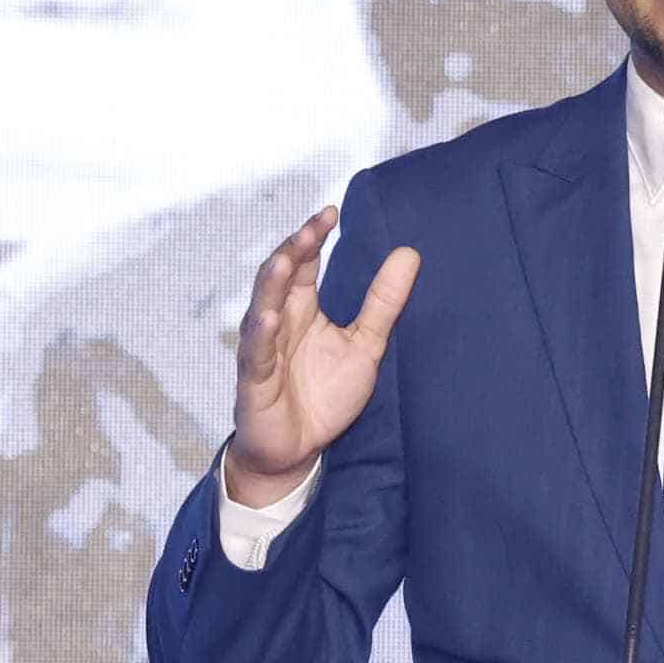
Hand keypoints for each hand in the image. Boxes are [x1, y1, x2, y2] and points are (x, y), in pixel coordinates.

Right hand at [224, 206, 420, 503]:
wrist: (297, 450)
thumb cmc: (324, 395)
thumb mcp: (365, 346)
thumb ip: (383, 303)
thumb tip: (409, 253)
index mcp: (300, 308)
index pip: (301, 262)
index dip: (312, 236)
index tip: (331, 211)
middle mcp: (277, 321)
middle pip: (278, 276)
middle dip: (293, 250)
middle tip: (313, 227)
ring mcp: (261, 349)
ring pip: (260, 307)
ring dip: (271, 282)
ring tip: (286, 258)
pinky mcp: (254, 381)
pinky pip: (255, 353)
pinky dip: (260, 334)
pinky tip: (268, 317)